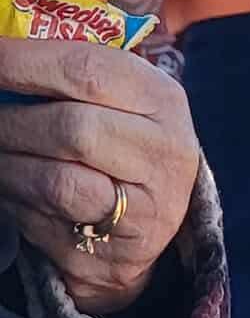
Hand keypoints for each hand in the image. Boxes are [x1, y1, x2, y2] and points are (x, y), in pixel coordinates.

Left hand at [0, 37, 199, 317]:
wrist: (149, 222)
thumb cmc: (116, 142)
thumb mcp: (112, 97)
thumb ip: (65, 72)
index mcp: (163, 100)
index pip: (88, 71)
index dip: (23, 63)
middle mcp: (166, 154)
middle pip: (73, 130)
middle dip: (13, 124)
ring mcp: (150, 210)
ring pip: (58, 183)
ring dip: (9, 167)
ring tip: (1, 154)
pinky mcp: (120, 254)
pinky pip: (49, 223)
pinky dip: (18, 203)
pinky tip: (17, 190)